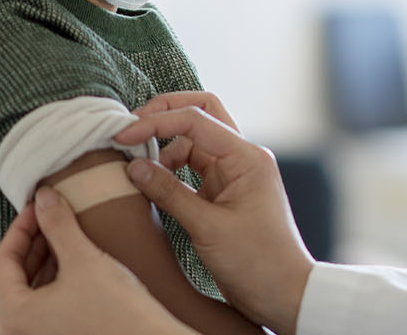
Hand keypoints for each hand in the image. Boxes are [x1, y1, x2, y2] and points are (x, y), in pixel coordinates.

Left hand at [0, 188, 191, 334]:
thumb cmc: (117, 314)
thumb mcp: (83, 259)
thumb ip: (58, 225)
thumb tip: (44, 199)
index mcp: (15, 314)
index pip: (3, 259)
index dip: (20, 227)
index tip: (37, 207)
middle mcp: (19, 330)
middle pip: (13, 275)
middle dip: (33, 242)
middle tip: (50, 217)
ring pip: (30, 289)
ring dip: (45, 259)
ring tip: (63, 235)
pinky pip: (45, 303)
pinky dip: (55, 278)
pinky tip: (74, 262)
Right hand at [116, 97, 315, 334]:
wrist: (283, 292)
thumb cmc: (257, 261)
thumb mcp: (207, 227)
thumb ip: (169, 194)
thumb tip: (134, 167)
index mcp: (247, 158)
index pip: (197, 120)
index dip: (156, 122)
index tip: (123, 134)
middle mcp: (243, 158)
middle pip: (202, 115)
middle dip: (165, 114)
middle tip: (130, 127)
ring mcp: (235, 174)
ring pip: (195, 142)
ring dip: (165, 147)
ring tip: (136, 165)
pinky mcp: (225, 192)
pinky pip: (194, 167)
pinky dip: (172, 169)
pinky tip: (153, 182)